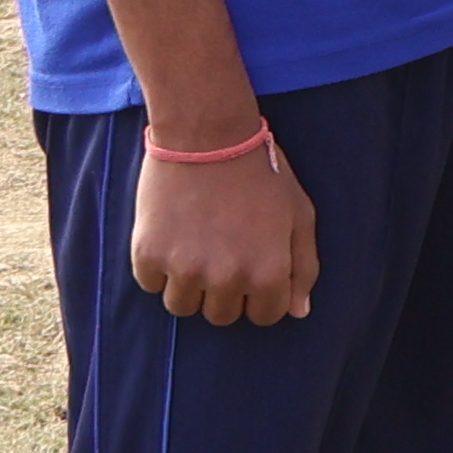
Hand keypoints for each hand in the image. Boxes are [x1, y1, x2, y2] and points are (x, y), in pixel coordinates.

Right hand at [133, 132, 322, 324]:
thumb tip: (298, 312)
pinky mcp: (149, 255)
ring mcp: (184, 270)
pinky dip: (159, 267)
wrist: (207, 135)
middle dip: (225, 290)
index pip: (265, 316)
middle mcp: (226, 279)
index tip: (252, 264)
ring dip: (189, 284)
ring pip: (183, 306)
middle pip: (222, 316)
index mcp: (268, 274)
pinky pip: (151, 285)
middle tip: (223, 249)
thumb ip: (304, 267)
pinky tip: (172, 234)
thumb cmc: (260, 173)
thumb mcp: (300, 214)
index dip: (261, 293)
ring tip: (196, 245)